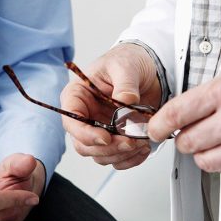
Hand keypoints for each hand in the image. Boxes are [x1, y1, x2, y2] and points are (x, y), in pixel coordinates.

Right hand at [60, 43, 160, 169]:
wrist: (148, 68)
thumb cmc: (127, 61)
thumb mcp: (125, 66)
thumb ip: (124, 84)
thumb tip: (126, 102)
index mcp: (77, 97)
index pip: (71, 122)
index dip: (86, 134)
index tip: (106, 138)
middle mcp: (85, 116)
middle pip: (85, 145)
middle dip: (108, 148)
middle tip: (130, 141)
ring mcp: (100, 129)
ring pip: (101, 155)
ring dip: (121, 154)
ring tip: (141, 142)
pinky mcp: (115, 139)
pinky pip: (117, 158)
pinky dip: (131, 159)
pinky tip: (143, 149)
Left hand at [147, 61, 220, 176]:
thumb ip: (211, 95)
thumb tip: (181, 113)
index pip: (176, 113)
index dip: (159, 125)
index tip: (155, 129)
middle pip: (186, 142)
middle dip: (186, 139)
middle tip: (194, 133)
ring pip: (203, 161)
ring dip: (205, 153)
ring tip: (220, 141)